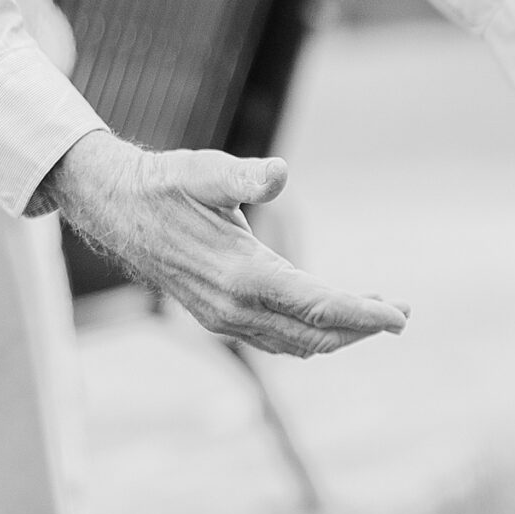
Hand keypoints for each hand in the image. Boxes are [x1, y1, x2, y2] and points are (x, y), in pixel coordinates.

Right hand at [33, 133, 408, 357]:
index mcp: (241, 276)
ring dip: (339, 333)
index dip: (364, 314)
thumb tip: (278, 172)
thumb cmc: (165, 183)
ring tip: (376, 310)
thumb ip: (245, 177)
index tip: (401, 316)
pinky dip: (312, 333)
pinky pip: (278, 339)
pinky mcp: (219, 318)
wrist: (113, 206)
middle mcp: (234, 308)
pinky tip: (331, 313)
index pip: (319, 307)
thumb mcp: (206, 171)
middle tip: (401, 311)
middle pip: (316, 335)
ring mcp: (225, 320)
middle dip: (362, 327)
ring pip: (298, 343)